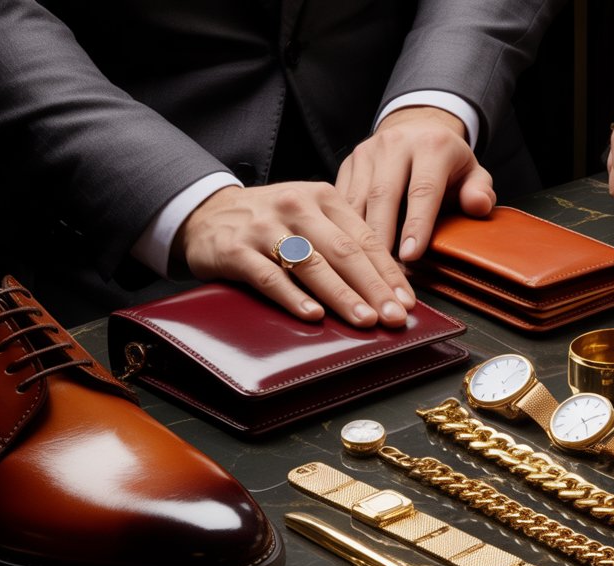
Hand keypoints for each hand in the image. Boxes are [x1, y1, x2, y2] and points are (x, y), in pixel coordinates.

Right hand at [176, 182, 412, 327]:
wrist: (206, 213)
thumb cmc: (271, 222)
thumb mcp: (310, 217)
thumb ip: (343, 241)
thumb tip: (388, 286)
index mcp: (323, 197)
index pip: (364, 239)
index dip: (388, 272)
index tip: (407, 302)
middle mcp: (296, 206)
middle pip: (343, 251)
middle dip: (373, 288)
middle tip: (394, 317)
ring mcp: (265, 226)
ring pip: (311, 264)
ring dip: (342, 295)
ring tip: (364, 320)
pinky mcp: (236, 248)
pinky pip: (269, 276)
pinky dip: (293, 297)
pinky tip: (314, 316)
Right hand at [336, 106, 494, 261]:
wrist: (417, 129)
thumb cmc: (448, 163)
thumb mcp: (473, 173)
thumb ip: (479, 191)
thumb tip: (478, 205)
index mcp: (431, 145)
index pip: (423, 189)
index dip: (417, 225)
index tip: (411, 256)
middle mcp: (395, 144)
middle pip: (383, 194)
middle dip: (382, 235)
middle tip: (384, 271)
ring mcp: (367, 152)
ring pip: (357, 199)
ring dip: (358, 236)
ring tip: (365, 268)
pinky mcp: (348, 163)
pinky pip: (342, 200)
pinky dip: (344, 228)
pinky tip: (349, 252)